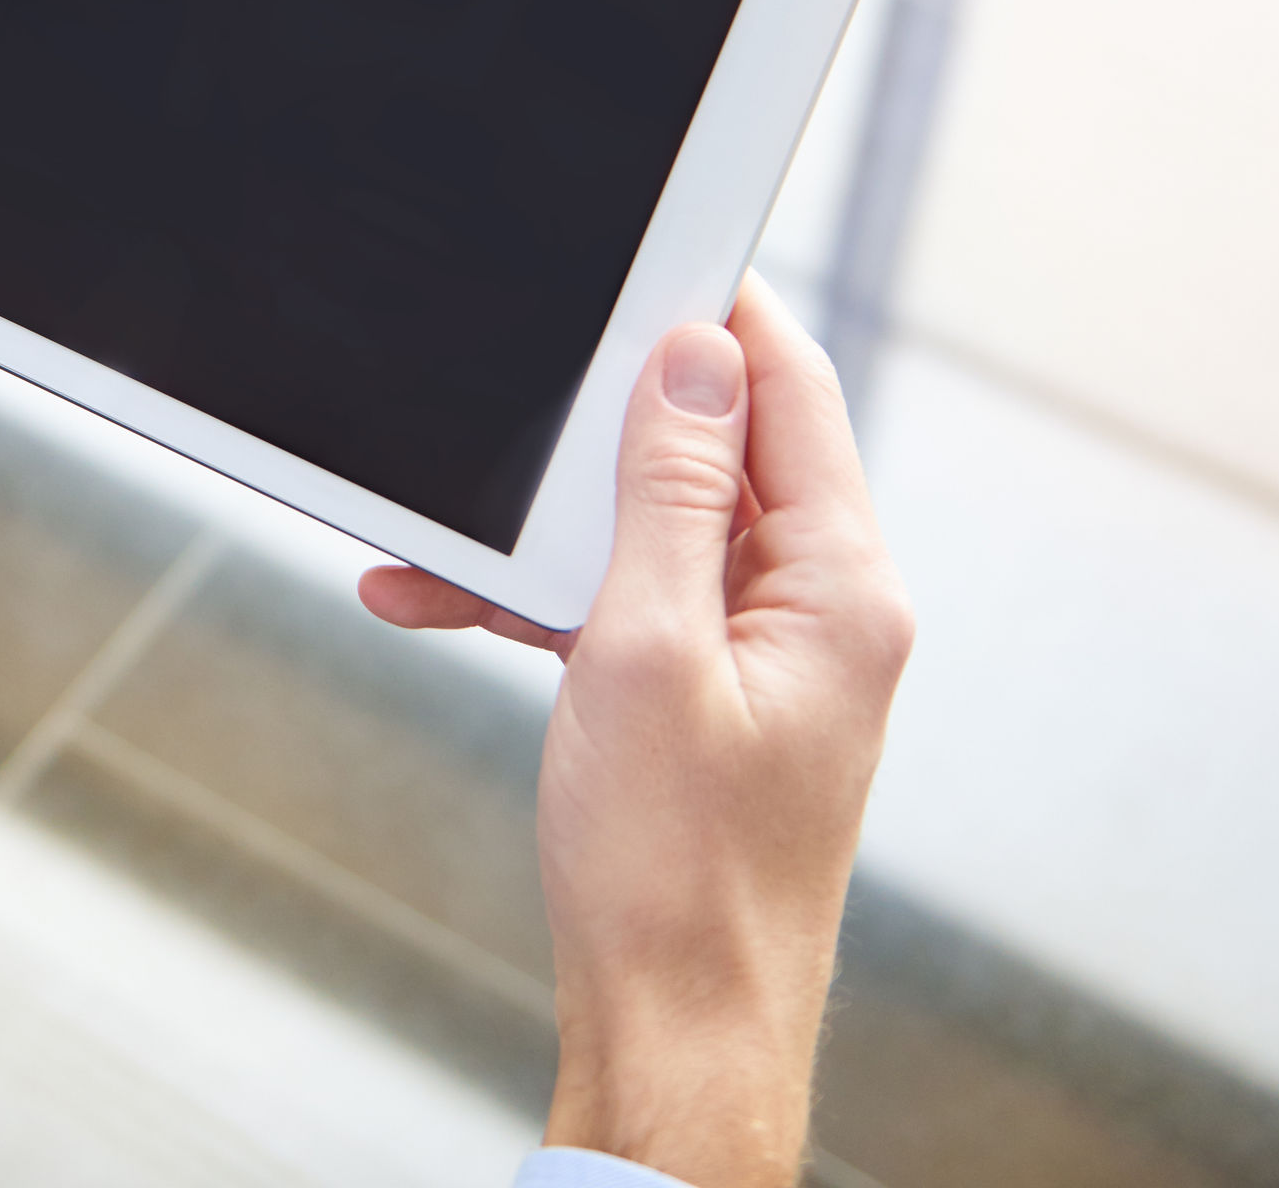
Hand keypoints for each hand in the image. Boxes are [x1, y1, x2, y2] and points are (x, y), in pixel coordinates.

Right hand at [358, 276, 912, 1187]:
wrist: (675, 1031)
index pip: (790, 389)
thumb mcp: (645, 652)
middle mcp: (825, 610)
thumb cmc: (672, 876)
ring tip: (435, 548)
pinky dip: (546, 599)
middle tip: (508, 406)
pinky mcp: (718, 700)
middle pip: (717, 451)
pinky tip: (447, 604)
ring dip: (543, 531)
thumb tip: (693, 355)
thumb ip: (671, 494)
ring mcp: (774, 657)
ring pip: (656, 532)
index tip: (640, 247)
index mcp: (843, 586)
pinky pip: (634, 606)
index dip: (714, 311)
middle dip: (595, 430)